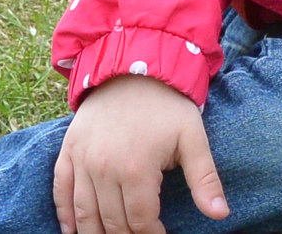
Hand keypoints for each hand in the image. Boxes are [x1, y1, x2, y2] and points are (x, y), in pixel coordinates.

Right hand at [53, 74, 229, 233]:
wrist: (133, 66)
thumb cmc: (167, 104)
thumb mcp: (193, 137)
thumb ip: (205, 179)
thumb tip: (220, 215)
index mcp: (136, 169)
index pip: (141, 220)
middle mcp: (103, 169)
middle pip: (112, 222)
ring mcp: (81, 161)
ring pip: (85, 213)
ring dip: (96, 233)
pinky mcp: (68, 151)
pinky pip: (60, 191)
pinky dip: (64, 215)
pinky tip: (73, 231)